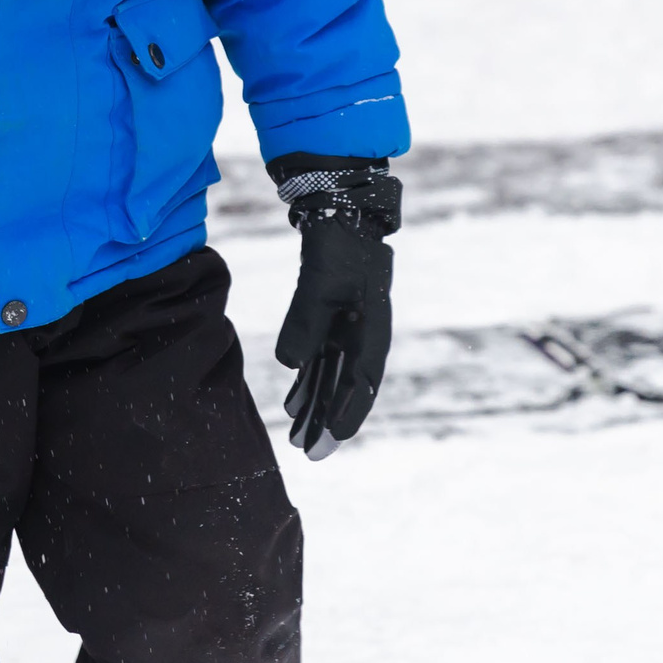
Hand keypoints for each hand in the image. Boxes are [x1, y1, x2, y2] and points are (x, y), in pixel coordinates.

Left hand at [269, 158, 400, 460]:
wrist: (341, 209)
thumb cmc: (338, 245)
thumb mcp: (320, 282)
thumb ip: (304, 323)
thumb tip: (289, 365)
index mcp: (373, 328)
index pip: (362, 382)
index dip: (347, 413)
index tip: (331, 441)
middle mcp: (365, 334)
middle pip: (347, 387)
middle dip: (328, 421)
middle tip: (309, 453)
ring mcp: (350, 327)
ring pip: (332, 376)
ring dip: (316, 405)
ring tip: (296, 436)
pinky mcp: (333, 317)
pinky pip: (322, 358)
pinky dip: (308, 381)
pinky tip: (293, 403)